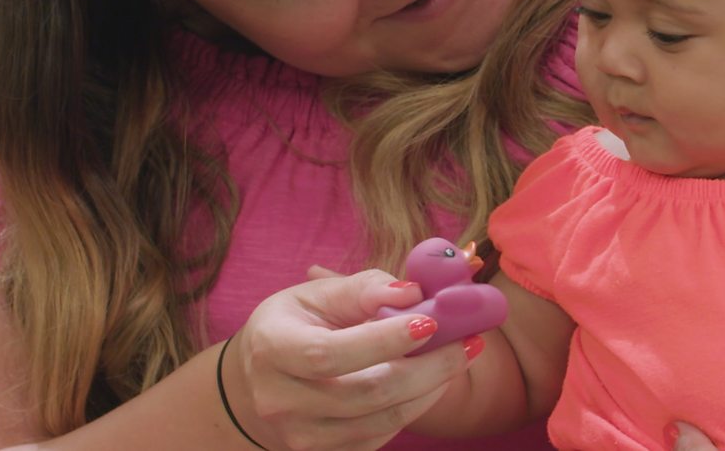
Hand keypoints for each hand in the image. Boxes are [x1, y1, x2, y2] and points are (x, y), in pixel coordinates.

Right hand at [224, 268, 472, 450]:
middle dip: (428, 367)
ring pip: (382, 419)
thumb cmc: (294, 325)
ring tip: (462, 355)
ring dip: (432, 387)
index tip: (431, 320)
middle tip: (468, 341)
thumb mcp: (318, 295)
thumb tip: (413, 291)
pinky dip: (416, 406)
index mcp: (272, 348)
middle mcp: (280, 400)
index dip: (383, 340)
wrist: (256, 382)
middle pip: (367, 393)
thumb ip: (364, 289)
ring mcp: (301, 436)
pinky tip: (436, 380)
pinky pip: (382, 435)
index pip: (330, 353)